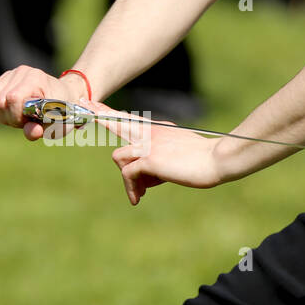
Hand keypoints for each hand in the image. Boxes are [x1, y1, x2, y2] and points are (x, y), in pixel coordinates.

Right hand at [0, 65, 90, 139]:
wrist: (65, 96)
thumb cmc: (63, 112)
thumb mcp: (58, 125)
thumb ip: (44, 130)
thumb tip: (32, 133)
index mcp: (36, 79)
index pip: (12, 98)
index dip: (15, 116)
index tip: (27, 123)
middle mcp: (21, 72)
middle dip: (7, 117)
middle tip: (22, 121)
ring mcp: (10, 74)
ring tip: (15, 116)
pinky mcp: (2, 79)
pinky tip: (6, 111)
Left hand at [98, 113, 223, 205]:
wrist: (218, 159)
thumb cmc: (205, 159)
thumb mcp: (180, 152)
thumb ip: (160, 156)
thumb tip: (146, 174)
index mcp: (158, 129)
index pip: (130, 118)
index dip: (111, 113)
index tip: (96, 106)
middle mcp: (150, 133)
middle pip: (117, 122)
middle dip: (100, 116)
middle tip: (86, 107)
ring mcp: (148, 145)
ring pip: (119, 157)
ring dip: (129, 179)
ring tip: (143, 192)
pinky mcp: (149, 159)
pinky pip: (128, 174)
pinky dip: (131, 189)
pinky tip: (138, 198)